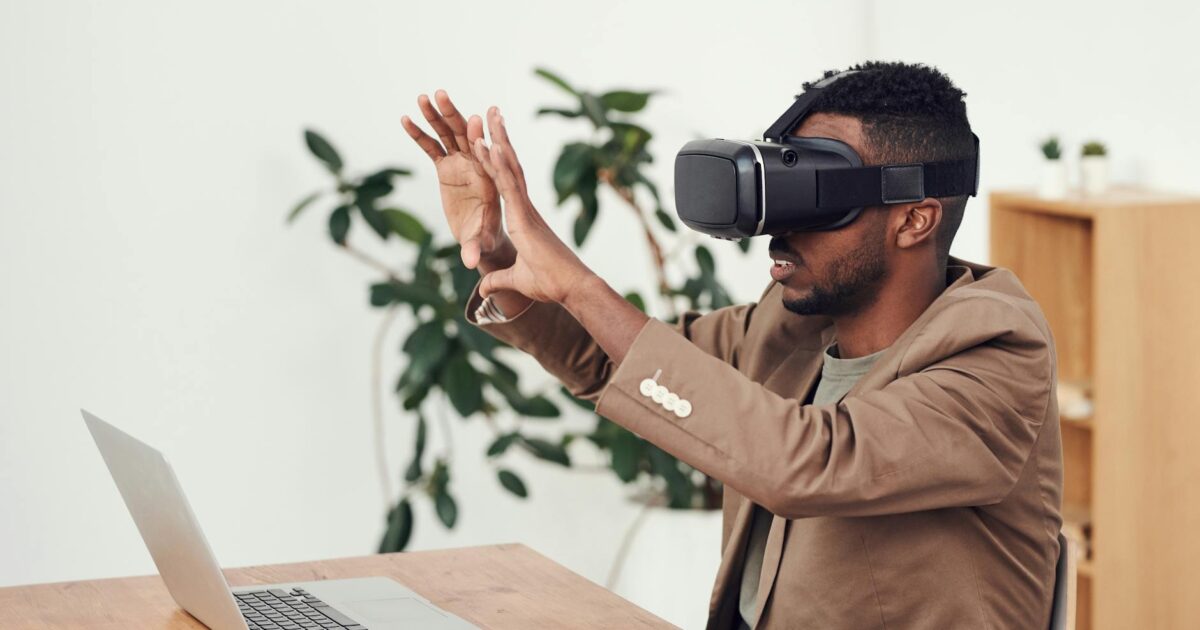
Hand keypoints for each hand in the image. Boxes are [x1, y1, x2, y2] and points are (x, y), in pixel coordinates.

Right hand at [402, 90, 512, 271]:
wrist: (483, 236)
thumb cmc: (487, 238)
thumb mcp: (481, 242)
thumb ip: (475, 248)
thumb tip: (470, 262)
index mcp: (491, 178)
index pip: (488, 156)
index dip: (481, 140)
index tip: (475, 122)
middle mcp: (477, 166)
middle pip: (466, 136)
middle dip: (455, 116)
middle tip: (443, 95)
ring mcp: (461, 164)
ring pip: (448, 135)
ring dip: (436, 115)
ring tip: (423, 97)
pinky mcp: (446, 167)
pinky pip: (432, 147)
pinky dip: (420, 133)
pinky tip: (406, 118)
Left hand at [472, 107, 593, 303]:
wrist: (570, 287)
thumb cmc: (551, 284)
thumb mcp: (516, 280)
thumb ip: (499, 280)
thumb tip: (485, 290)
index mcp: (523, 218)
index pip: (506, 183)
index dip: (498, 161)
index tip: (489, 140)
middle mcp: (525, 208)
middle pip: (509, 166)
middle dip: (500, 139)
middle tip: (491, 114)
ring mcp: (525, 210)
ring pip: (509, 169)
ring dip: (498, 141)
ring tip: (489, 116)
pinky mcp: (525, 217)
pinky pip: (510, 186)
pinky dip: (500, 165)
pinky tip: (491, 145)